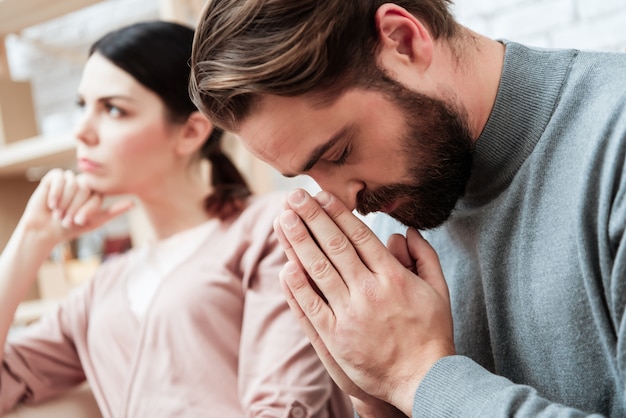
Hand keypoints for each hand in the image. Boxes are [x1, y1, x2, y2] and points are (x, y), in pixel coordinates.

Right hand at [20, 169, 133, 246]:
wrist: (46, 231)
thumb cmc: (72, 228)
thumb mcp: (96, 221)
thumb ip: (114, 211)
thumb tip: (134, 203)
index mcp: (95, 193)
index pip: (97, 195)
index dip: (87, 209)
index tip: (79, 221)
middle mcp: (84, 183)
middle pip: (85, 188)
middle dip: (74, 207)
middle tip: (67, 220)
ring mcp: (69, 179)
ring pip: (72, 183)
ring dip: (64, 202)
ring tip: (58, 214)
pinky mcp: (54, 177)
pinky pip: (59, 178)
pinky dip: (55, 193)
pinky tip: (51, 204)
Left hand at [274, 189, 454, 415]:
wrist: (423, 379)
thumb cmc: (432, 334)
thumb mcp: (439, 290)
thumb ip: (425, 256)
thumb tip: (405, 230)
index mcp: (394, 276)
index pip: (359, 235)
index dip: (337, 213)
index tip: (321, 196)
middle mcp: (370, 290)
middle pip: (334, 246)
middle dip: (312, 218)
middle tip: (294, 197)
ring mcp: (350, 313)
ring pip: (319, 270)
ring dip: (298, 242)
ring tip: (283, 220)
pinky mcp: (336, 337)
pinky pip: (311, 306)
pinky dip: (297, 286)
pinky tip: (285, 265)